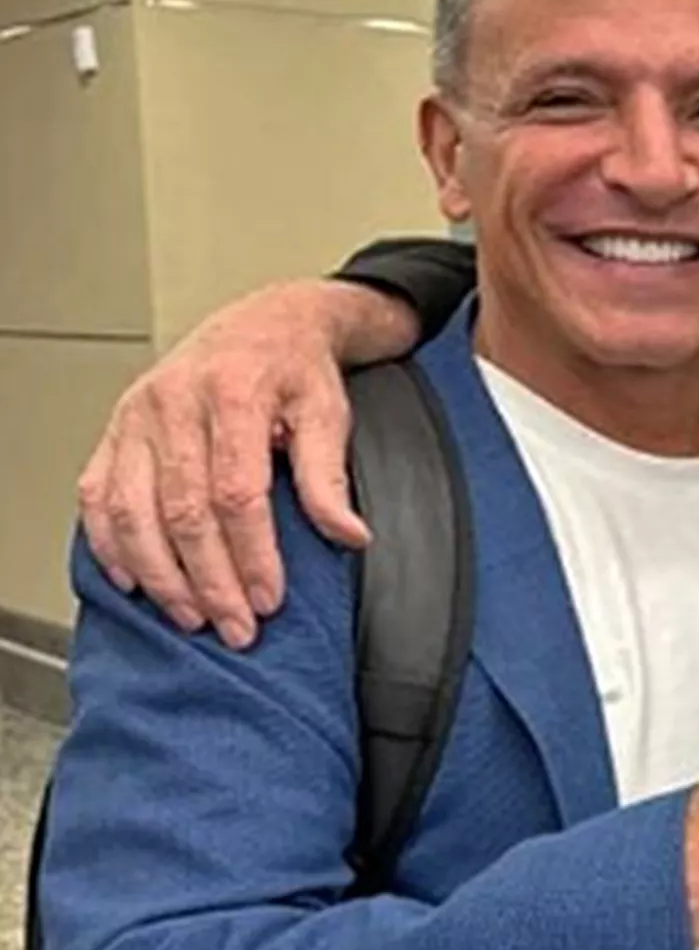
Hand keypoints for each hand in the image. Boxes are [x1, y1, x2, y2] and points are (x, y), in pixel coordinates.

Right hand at [76, 279, 415, 646]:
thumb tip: (350, 536)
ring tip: (193, 617)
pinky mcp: (115, 430)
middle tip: (236, 626)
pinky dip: (111, 546)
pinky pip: (97, 497)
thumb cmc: (296, 368)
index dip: (251, 554)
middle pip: (182, 511)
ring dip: (160, 576)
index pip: (235, 493)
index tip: (268, 598)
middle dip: (210, 580)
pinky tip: (137, 581)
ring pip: (132, 512)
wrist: (264, 323)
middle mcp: (174, 402)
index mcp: (234, 393)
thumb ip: (330, 477)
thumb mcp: (328, 412)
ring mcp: (136, 416)